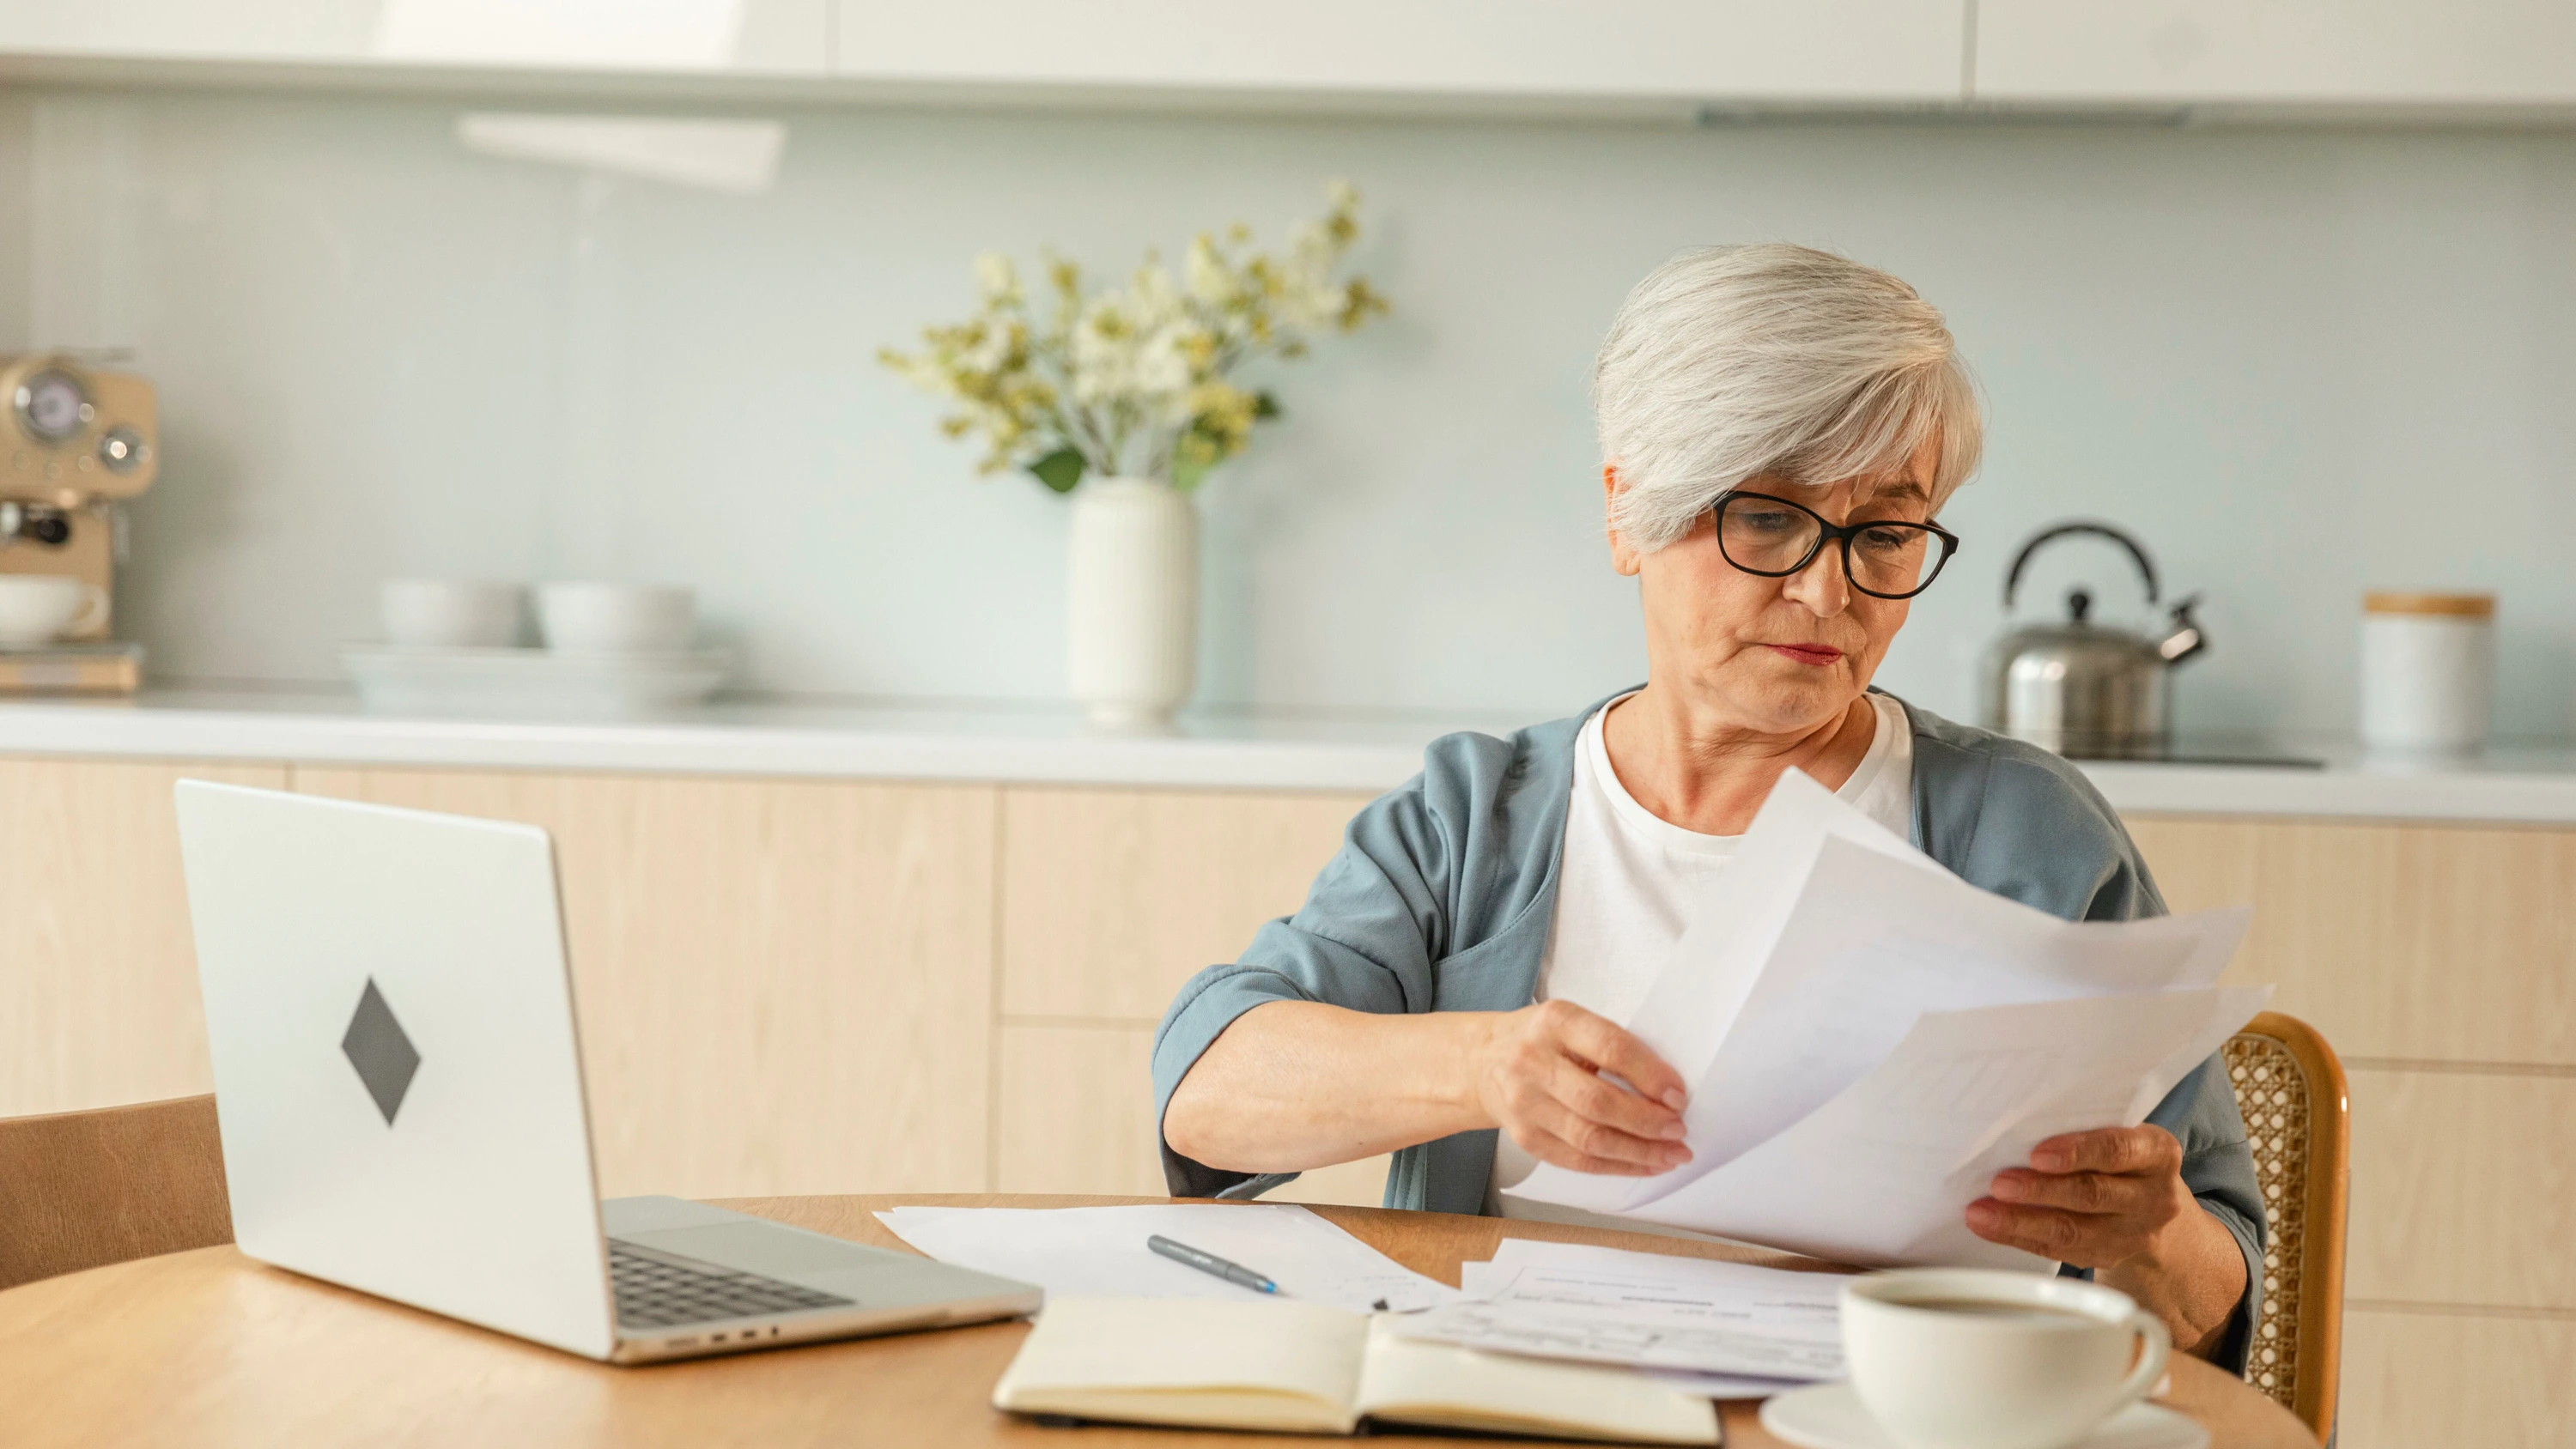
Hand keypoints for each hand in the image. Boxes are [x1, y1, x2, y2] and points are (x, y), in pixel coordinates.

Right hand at [1471, 1000, 1690, 1175]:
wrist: (1482, 1061)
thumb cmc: (1541, 1040)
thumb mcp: (1572, 1023)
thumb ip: (1612, 1046)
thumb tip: (1667, 1090)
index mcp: (1555, 1022)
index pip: (1611, 1049)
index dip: (1650, 1075)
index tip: (1679, 1096)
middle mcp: (1533, 1062)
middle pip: (1598, 1103)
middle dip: (1648, 1122)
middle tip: (1679, 1130)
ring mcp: (1525, 1104)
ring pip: (1590, 1139)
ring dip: (1639, 1152)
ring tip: (1672, 1154)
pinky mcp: (1525, 1137)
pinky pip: (1578, 1161)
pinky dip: (1618, 1166)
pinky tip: (1645, 1164)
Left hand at [1965, 1126, 2195, 1268]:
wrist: (2151, 1205)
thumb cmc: (2119, 1156)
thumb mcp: (2117, 1133)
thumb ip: (2082, 1129)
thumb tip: (2014, 1128)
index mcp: (2157, 1153)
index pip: (2117, 1150)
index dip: (2077, 1153)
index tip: (2036, 1155)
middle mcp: (2154, 1197)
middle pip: (2092, 1194)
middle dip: (2040, 1190)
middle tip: (1998, 1184)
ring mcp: (2135, 1234)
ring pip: (2073, 1231)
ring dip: (2021, 1222)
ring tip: (1982, 1212)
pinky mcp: (2110, 1257)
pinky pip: (2060, 1251)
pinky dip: (2020, 1238)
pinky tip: (1990, 1228)